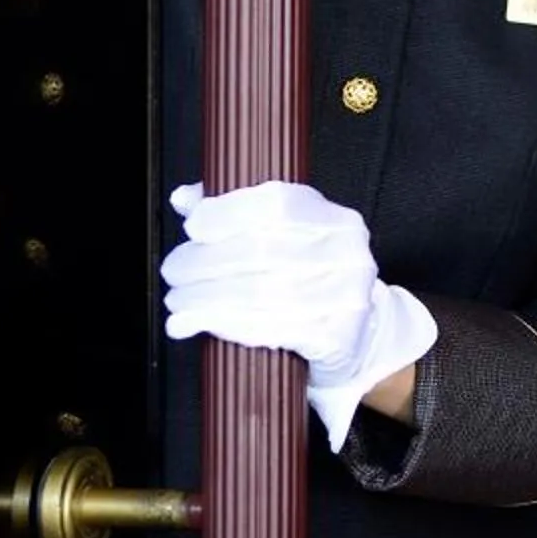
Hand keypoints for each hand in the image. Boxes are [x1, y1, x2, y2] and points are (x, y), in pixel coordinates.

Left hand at [160, 180, 438, 451]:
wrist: (362, 339)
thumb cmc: (315, 285)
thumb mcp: (290, 243)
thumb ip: (241, 216)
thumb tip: (186, 198)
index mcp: (337, 221)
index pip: (279, 204)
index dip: (229, 212)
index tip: (193, 226)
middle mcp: (348, 254)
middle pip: (261, 251)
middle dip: (204, 262)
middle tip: (174, 272)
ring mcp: (345, 297)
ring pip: (258, 294)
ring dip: (204, 299)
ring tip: (177, 301)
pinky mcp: (335, 338)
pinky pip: (266, 330)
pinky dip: (222, 325)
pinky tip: (194, 324)